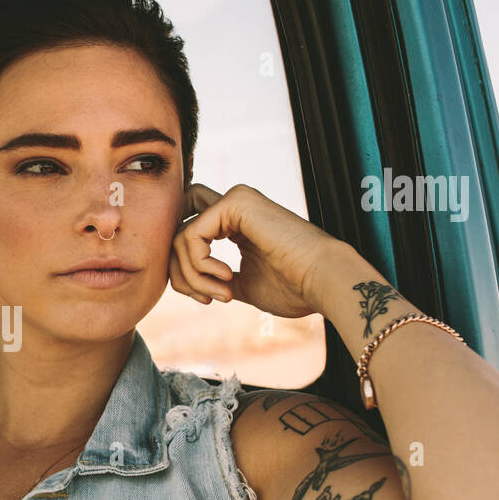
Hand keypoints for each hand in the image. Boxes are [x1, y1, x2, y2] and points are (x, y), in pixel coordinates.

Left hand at [168, 183, 348, 316]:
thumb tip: (189, 284)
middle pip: (175, 232)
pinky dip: (200, 264)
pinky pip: (190, 234)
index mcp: (236, 223)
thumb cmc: (293, 288)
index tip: (205, 299)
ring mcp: (234, 200)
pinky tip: (226, 278)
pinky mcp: (235, 202)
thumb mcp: (242, 286)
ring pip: (179, 236)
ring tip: (223, 293)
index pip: (187, 235)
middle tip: (204, 298)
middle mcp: (232, 206)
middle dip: (179, 271)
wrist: (323, 281)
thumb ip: (215, 278)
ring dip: (193, 275)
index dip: (184, 270)